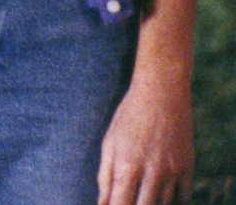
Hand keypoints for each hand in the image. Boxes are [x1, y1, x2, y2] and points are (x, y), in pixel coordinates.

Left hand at [98, 65, 192, 204]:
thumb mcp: (110, 143)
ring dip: (151, 203)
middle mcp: (151, 172)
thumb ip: (105, 176)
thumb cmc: (129, 117)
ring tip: (141, 193)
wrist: (161, 95)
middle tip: (128, 198)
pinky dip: (172, 200)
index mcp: (126, 166)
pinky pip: (183, 197)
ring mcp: (172, 171)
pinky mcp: (187, 168)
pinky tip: (161, 194)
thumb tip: (102, 203)